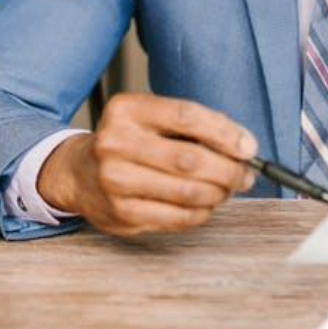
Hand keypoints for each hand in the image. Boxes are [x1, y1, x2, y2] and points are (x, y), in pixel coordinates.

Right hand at [36, 92, 257, 236]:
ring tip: (226, 189)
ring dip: (219, 194)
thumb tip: (243, 146)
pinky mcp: (121, 214)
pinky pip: (178, 218)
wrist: (78, 173)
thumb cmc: (128, 143)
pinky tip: (206, 205)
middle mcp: (115, 143)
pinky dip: (202, 213)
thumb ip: (194, 125)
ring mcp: (115, 182)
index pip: (186, 116)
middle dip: (229, 170)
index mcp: (126, 110)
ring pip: (187, 193)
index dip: (225, 133)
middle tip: (245, 175)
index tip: (249, 147)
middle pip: (190, 159)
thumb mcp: (151, 118)